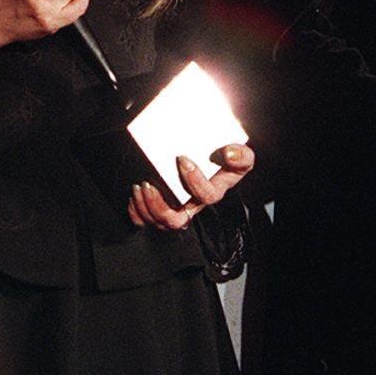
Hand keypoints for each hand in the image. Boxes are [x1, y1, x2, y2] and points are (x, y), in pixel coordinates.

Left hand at [127, 144, 255, 229]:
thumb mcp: (241, 156)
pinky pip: (148, 220)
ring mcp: (179, 208)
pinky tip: (134, 199)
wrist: (216, 158)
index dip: (194, 180)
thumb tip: (228, 152)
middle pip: (177, 220)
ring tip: (139, 188)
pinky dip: (137, 213)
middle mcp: (195, 205)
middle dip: (159, 206)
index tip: (182, 159)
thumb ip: (242, 155)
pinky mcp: (165, 207)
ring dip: (146, 207)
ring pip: (160, 222)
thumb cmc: (226, 159)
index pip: (207, 196)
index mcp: (215, 192)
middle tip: (148, 185)